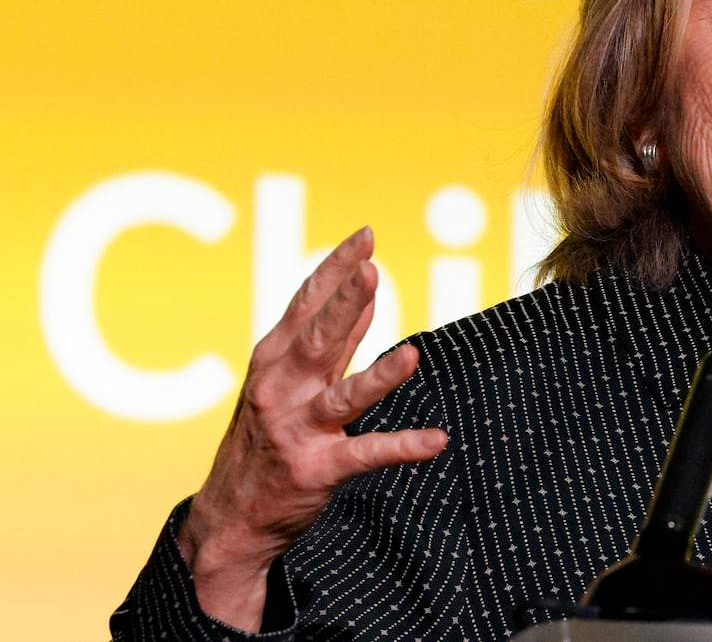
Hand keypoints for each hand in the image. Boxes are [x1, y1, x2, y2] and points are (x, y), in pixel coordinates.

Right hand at [177, 226, 448, 630]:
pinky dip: (403, 446)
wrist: (230, 518)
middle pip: (318, 339)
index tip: (366, 236)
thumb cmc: (264, 438)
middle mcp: (281, 390)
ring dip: (378, 377)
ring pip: (342, 397)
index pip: (305, 304)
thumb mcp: (289, 382)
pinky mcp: (318, 469)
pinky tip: (437, 441)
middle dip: (344, 304)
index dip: (335, 269)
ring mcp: (298, 430)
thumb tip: (366, 295)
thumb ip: (330, 342)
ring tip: (411, 355)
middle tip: (372, 270)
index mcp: (274, 360)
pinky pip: (366, 454)